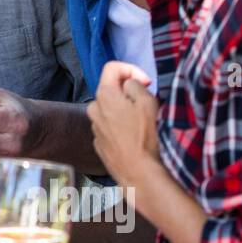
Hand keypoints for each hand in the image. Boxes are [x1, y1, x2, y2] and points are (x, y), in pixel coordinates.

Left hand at [88, 61, 159, 189]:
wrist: (139, 174)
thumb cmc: (145, 137)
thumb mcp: (147, 102)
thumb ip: (135, 85)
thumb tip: (129, 84)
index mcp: (104, 95)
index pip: (112, 67)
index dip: (131, 69)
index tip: (146, 83)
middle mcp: (94, 109)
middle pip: (111, 89)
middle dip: (128, 92)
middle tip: (146, 104)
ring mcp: (95, 128)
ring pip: (111, 109)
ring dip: (125, 111)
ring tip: (142, 123)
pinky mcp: (100, 144)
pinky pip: (110, 127)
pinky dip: (121, 127)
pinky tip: (135, 138)